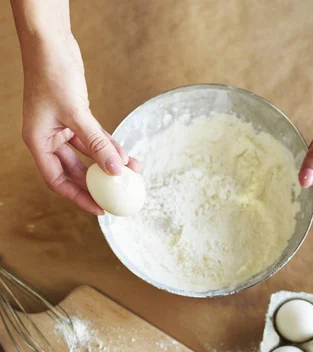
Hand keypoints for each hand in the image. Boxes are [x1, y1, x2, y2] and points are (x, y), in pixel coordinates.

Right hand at [21, 33, 138, 214]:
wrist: (50, 42)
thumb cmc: (52, 73)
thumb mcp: (77, 113)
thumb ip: (97, 143)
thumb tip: (117, 170)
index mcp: (38, 142)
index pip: (58, 181)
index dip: (79, 197)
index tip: (100, 209)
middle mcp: (48, 139)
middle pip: (75, 172)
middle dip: (98, 183)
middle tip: (118, 195)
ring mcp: (62, 128)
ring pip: (88, 155)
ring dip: (109, 164)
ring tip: (132, 173)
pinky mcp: (75, 117)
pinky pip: (94, 139)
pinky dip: (109, 146)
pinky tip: (127, 155)